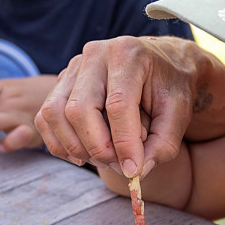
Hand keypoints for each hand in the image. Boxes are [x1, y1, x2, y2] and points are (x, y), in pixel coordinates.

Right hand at [35, 36, 224, 179]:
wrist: (160, 63)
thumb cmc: (170, 86)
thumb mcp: (179, 112)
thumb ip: (164, 142)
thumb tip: (136, 170)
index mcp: (127, 53)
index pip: (117, 104)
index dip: (123, 142)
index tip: (133, 170)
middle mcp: (94, 55)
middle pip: (78, 109)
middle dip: (97, 147)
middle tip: (119, 165)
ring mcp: (73, 67)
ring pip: (54, 113)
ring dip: (74, 146)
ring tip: (103, 159)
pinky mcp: (61, 82)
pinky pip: (45, 118)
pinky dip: (59, 143)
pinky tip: (82, 155)